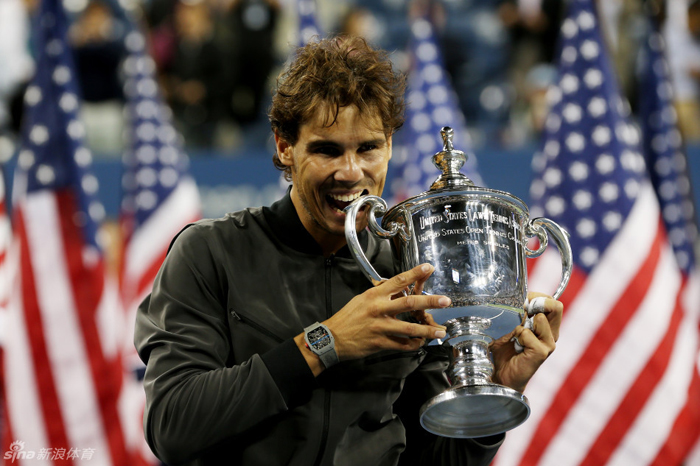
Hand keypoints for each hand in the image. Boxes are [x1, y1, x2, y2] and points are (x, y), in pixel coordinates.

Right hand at [325, 263, 449, 360]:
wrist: (332, 337)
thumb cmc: (348, 317)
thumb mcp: (362, 299)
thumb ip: (381, 295)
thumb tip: (399, 291)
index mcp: (374, 295)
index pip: (398, 281)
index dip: (414, 273)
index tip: (428, 268)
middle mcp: (379, 309)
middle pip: (409, 303)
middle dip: (430, 301)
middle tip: (445, 301)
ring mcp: (380, 326)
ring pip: (409, 328)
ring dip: (427, 330)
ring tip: (440, 331)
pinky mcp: (380, 342)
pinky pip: (402, 344)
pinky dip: (414, 344)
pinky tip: (421, 342)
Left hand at [490, 291, 562, 392]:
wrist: (501, 374)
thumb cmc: (505, 349)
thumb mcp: (512, 325)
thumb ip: (520, 313)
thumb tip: (521, 298)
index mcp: (547, 325)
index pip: (552, 301)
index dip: (537, 297)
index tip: (522, 303)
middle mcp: (551, 334)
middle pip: (556, 307)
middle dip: (535, 304)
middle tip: (521, 315)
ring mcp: (548, 344)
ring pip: (542, 318)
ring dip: (522, 322)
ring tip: (516, 335)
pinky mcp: (541, 352)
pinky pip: (527, 333)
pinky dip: (518, 335)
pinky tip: (515, 345)